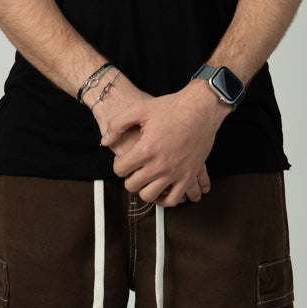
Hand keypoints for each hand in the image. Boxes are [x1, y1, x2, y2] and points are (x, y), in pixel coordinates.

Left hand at [95, 78, 224, 206]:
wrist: (200, 109)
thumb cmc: (172, 107)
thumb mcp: (139, 109)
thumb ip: (117, 124)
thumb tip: (105, 140)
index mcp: (146, 149)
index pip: (120, 170)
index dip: (119, 165)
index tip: (124, 161)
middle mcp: (160, 165)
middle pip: (132, 185)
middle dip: (129, 177)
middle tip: (134, 170)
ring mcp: (175, 172)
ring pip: (150, 196)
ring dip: (144, 189)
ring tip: (146, 180)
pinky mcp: (189, 176)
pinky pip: (174, 199)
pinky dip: (165, 200)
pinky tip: (161, 190)